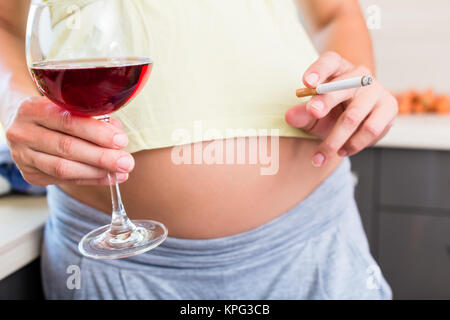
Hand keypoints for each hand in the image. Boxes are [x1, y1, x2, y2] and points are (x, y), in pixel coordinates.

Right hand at [6, 96, 134, 185]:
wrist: (24, 124)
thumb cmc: (54, 114)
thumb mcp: (68, 108)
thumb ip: (92, 119)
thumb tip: (117, 135)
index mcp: (32, 109)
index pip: (68, 122)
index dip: (97, 132)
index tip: (121, 140)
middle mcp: (23, 133)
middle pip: (67, 148)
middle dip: (102, 156)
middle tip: (126, 162)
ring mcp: (23, 156)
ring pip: (64, 168)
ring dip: (97, 171)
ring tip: (121, 172)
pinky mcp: (30, 175)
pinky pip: (65, 180)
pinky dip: (91, 179)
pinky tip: (109, 177)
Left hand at [285, 51, 397, 166]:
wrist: (354, 124)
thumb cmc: (330, 113)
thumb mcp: (312, 114)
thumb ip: (301, 114)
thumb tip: (290, 116)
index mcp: (338, 69)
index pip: (330, 61)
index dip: (318, 70)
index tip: (307, 82)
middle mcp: (359, 76)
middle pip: (344, 85)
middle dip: (326, 100)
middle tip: (312, 112)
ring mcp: (376, 90)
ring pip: (355, 115)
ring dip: (336, 138)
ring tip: (321, 154)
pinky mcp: (388, 108)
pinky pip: (371, 129)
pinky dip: (354, 144)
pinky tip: (341, 152)